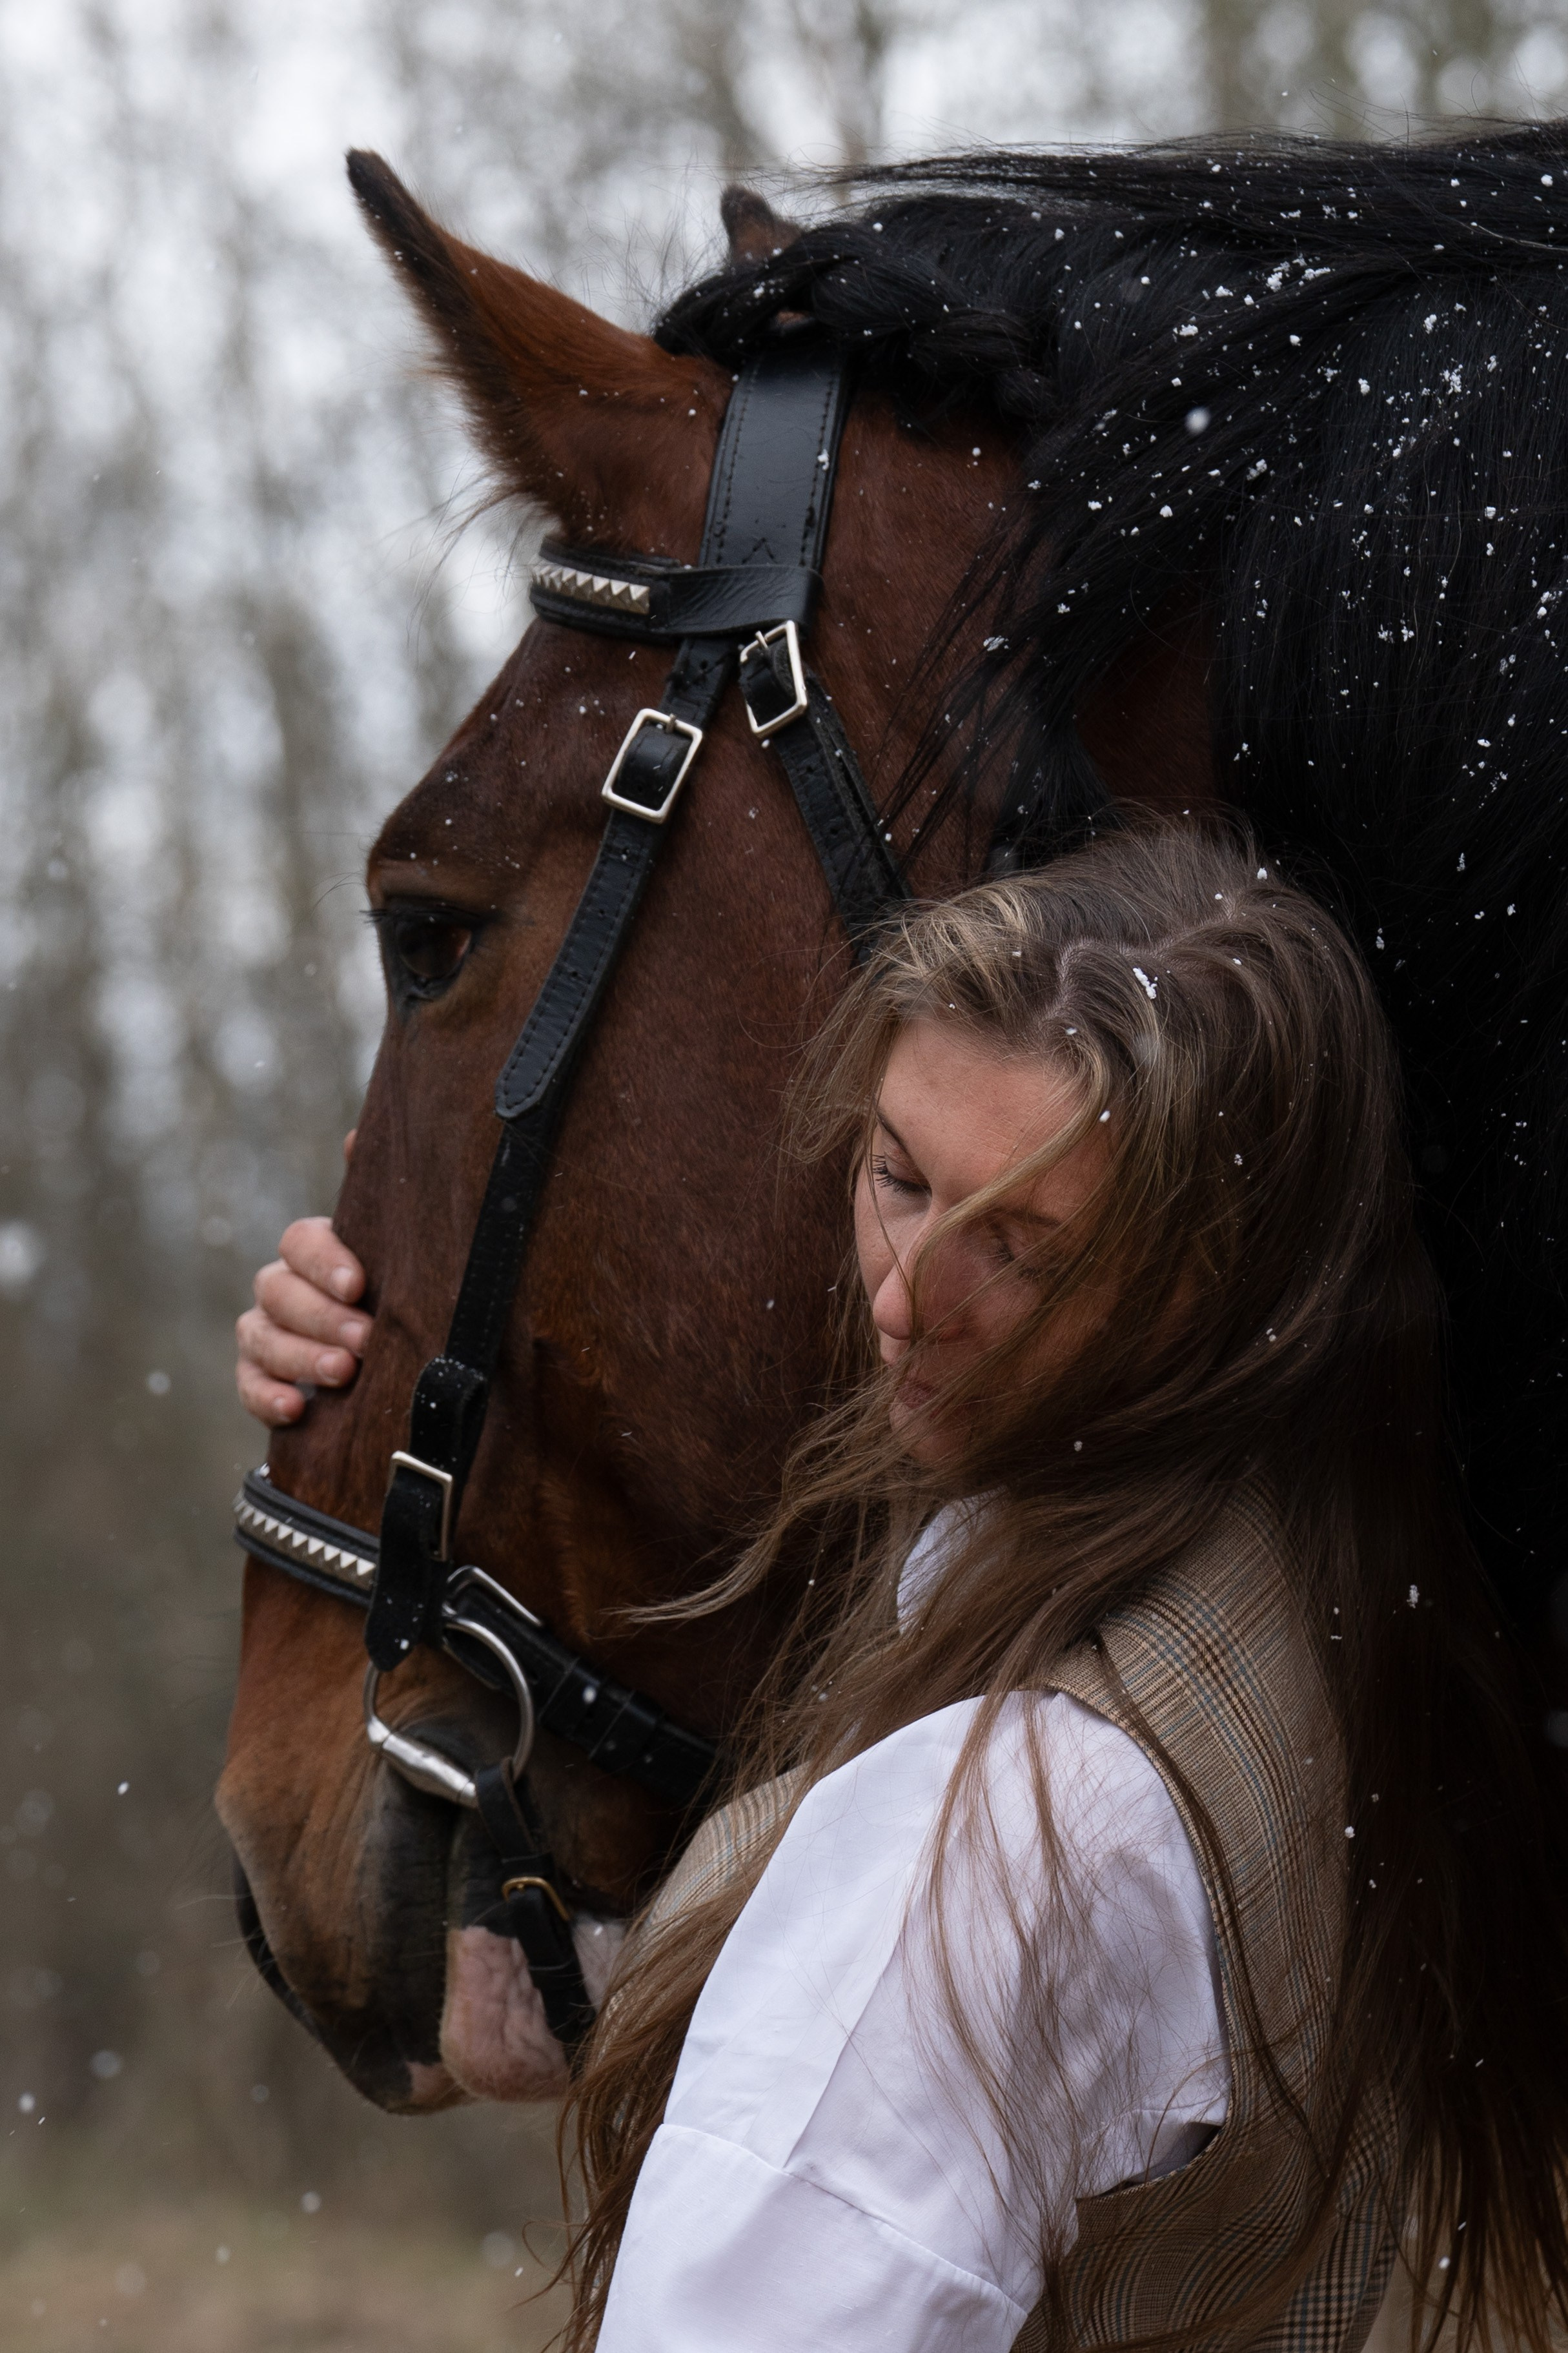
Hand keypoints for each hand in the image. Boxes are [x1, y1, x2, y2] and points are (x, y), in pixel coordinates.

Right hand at [235, 1136, 370, 1427]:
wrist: (395, 1361)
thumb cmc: (398, 1295)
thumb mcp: (401, 1251)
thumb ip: (381, 1198)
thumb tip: (360, 1136)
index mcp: (317, 1252)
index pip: (301, 1242)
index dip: (324, 1260)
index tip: (359, 1284)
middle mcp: (284, 1288)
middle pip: (278, 1290)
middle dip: (322, 1316)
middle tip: (365, 1340)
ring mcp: (266, 1334)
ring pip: (261, 1337)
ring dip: (300, 1357)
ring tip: (344, 1373)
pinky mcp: (261, 1381)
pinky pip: (248, 1386)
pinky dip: (267, 1398)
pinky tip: (297, 1409)